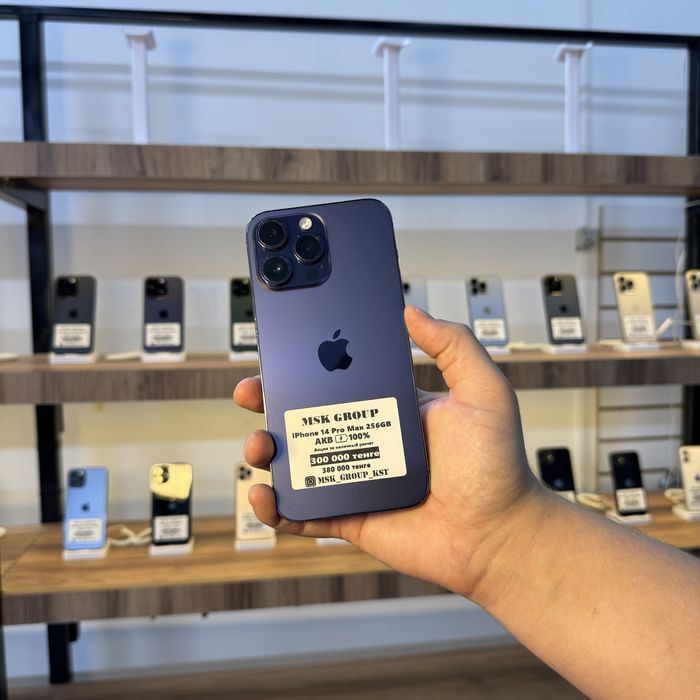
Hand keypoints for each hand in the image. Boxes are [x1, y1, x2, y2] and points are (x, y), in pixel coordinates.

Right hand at [233, 306, 541, 599]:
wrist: (499, 535)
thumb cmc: (497, 465)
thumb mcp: (483, 392)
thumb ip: (453, 346)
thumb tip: (411, 311)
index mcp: (389, 406)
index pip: (337, 379)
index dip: (304, 365)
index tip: (280, 353)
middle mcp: (367, 439)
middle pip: (304, 417)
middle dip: (270, 403)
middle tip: (252, 394)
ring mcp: (354, 479)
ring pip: (295, 462)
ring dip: (265, 451)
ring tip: (260, 447)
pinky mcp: (348, 517)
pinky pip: (302, 513)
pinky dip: (276, 508)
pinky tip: (265, 496)